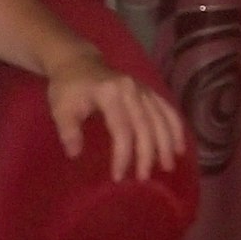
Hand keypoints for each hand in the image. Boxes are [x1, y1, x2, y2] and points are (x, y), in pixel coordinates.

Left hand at [45, 49, 187, 181]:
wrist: (78, 61)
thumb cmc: (68, 88)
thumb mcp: (60, 108)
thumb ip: (68, 131)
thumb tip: (75, 154)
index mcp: (109, 93)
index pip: (121, 129)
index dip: (122, 154)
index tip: (118, 176)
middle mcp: (131, 89)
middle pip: (145, 125)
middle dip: (147, 154)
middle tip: (143, 177)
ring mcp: (142, 88)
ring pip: (161, 118)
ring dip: (166, 143)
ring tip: (167, 166)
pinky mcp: (148, 90)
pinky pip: (167, 108)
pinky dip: (175, 127)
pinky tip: (180, 146)